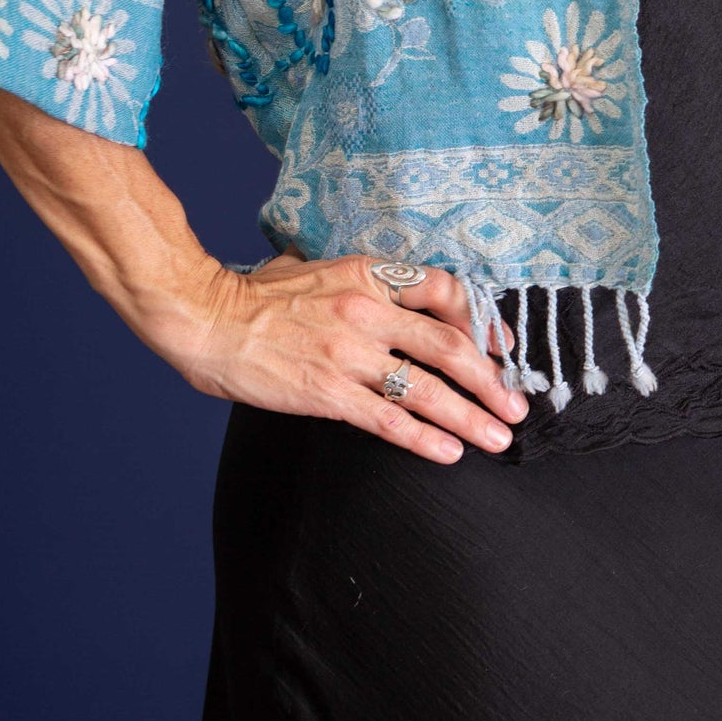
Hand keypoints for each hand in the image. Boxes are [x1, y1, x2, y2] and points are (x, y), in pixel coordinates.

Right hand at [161, 251, 528, 464]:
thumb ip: (353, 278)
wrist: (206, 317)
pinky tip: (448, 453)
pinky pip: (387, 419)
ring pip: (426, 388)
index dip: (480, 318)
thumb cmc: (255, 295)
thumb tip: (380, 284)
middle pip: (449, 345)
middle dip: (490, 380)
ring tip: (498, 438)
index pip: (444, 289)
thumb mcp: (314, 267)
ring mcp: (349, 353)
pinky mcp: (328, 392)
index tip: (501, 344)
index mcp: (368, 275)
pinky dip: (423, 438)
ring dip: (469, 416)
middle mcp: (367, 311)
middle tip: (515, 406)